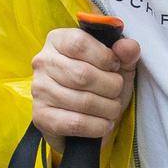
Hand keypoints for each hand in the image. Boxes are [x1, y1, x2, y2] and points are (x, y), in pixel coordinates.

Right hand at [32, 26, 138, 141]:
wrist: (81, 118)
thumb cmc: (98, 85)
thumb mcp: (118, 66)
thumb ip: (126, 53)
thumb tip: (128, 46)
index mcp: (58, 41)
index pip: (79, 44)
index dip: (105, 57)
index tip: (114, 66)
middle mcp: (43, 62)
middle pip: (83, 74)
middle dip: (111, 87)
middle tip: (116, 91)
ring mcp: (39, 90)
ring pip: (83, 101)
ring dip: (108, 108)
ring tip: (111, 108)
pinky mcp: (41, 116)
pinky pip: (76, 123)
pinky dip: (99, 126)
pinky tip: (103, 123)